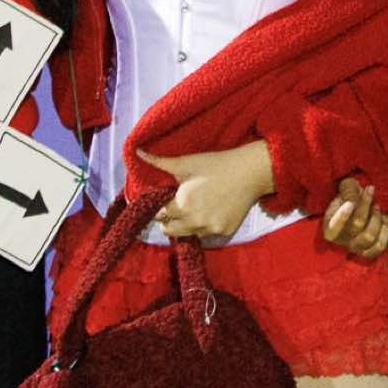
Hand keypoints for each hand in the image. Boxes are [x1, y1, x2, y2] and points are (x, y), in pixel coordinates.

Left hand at [141, 142, 274, 239]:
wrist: (251, 172)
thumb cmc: (217, 164)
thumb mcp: (187, 162)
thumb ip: (159, 162)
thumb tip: (136, 152)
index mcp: (181, 204)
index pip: (158, 215)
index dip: (160, 207)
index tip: (165, 199)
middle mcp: (194, 221)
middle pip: (169, 230)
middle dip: (169, 219)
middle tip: (178, 205)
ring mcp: (209, 229)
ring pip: (187, 234)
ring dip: (186, 225)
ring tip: (195, 208)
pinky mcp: (223, 232)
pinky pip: (205, 235)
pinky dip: (204, 226)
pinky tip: (210, 211)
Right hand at [320, 176, 387, 258]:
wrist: (363, 204)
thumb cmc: (352, 195)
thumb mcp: (347, 187)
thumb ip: (348, 192)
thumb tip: (353, 202)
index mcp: (330, 226)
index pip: (334, 226)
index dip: (342, 216)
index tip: (350, 203)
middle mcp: (342, 240)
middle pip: (356, 225)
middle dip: (365, 207)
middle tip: (370, 191)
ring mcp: (356, 247)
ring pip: (369, 237)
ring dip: (376, 218)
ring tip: (378, 205)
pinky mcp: (371, 250)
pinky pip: (380, 244)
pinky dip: (385, 229)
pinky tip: (385, 216)